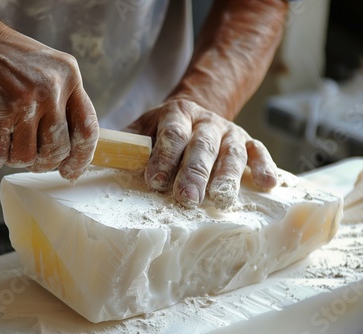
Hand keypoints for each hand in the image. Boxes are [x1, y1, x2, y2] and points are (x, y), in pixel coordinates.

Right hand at [0, 18, 97, 179]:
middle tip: (29, 160)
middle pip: (58, 148)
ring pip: (27, 156)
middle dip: (43, 163)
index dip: (81, 157)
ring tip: (1, 145)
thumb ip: (59, 100)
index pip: (87, 128)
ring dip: (12, 159)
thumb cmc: (0, 58)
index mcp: (69, 77)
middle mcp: (52, 89)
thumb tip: (64, 148)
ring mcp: (24, 101)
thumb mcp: (44, 68)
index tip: (71, 171)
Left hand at [128, 99, 277, 208]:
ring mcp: (230, 131)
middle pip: (202, 146)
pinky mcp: (248, 142)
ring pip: (232, 152)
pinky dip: (265, 167)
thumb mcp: (143, 128)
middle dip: (194, 173)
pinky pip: (260, 152)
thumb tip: (94, 156)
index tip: (155, 181)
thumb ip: (125, 143)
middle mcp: (206, 121)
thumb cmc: (163, 131)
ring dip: (227, 176)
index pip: (172, 135)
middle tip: (186, 199)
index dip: (164, 157)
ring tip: (221, 199)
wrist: (195, 113)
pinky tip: (268, 184)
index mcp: (177, 114)